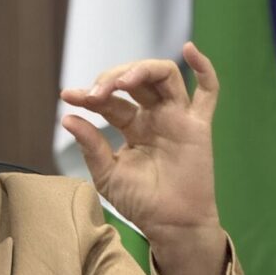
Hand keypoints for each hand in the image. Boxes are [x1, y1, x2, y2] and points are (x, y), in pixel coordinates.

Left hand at [60, 42, 226, 274]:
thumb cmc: (140, 203)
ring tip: (121, 82)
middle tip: (95, 92)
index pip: (110, 101)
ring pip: (164, 76)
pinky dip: (204, 67)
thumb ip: (90, 144)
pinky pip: (208, 92)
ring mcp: (177, 118)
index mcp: (132, 127)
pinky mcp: (198, 126)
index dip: (88, 95)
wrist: (171, 225)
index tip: (68, 96)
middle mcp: (154, 117)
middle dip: (112, 79)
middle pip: (135, 81)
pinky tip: (189, 49)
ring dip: (140, 70)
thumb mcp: (106, 174)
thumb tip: (67, 117)